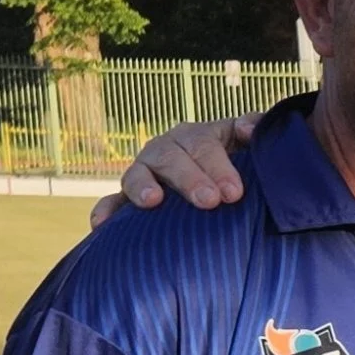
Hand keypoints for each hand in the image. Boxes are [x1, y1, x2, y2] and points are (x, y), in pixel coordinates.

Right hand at [89, 114, 260, 225]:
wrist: (222, 187)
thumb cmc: (241, 165)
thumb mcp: (249, 145)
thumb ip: (253, 129)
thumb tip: (249, 129)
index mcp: (196, 137)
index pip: (204, 146)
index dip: (218, 167)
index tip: (234, 193)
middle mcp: (166, 151)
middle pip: (171, 159)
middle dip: (189, 179)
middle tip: (209, 202)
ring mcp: (144, 173)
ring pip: (136, 174)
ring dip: (141, 186)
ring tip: (151, 202)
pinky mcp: (128, 197)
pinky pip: (112, 201)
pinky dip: (105, 210)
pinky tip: (101, 225)